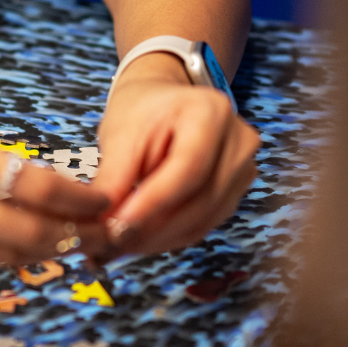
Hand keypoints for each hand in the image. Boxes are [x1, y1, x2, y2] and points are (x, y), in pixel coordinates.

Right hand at [0, 94, 110, 265]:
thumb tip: (38, 189)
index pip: (33, 186)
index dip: (77, 200)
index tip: (98, 199)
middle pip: (25, 233)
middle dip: (68, 235)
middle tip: (93, 229)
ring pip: (0, 256)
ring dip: (37, 251)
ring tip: (62, 239)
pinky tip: (11, 243)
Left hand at [91, 53, 259, 255]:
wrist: (164, 102)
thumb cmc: (141, 111)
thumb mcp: (120, 135)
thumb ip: (114, 179)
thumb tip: (103, 225)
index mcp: (211, 112)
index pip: (187, 169)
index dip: (152, 204)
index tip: (117, 227)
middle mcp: (239, 141)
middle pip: (200, 200)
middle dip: (152, 229)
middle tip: (111, 244)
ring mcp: (243, 168)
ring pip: (203, 219)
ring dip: (159, 239)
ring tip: (120, 245)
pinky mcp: (236, 190)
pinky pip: (204, 223)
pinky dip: (170, 236)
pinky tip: (141, 238)